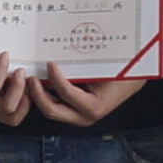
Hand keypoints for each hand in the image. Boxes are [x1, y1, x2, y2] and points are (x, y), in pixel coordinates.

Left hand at [27, 68, 142, 126]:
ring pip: (50, 108)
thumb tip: (75, 46)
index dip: (55, 78)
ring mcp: (76, 115)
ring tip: (31, 77)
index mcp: (94, 107)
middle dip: (37, 94)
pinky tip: (39, 80)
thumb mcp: (108, 67)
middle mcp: (83, 116)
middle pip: (51, 110)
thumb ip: (88, 64)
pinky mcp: (72, 110)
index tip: (50, 63)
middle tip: (30, 76)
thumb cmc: (123, 74)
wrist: (132, 80)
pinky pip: (54, 103)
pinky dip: (44, 93)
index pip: (67, 94)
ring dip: (38, 94)